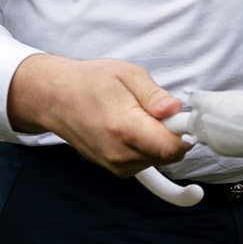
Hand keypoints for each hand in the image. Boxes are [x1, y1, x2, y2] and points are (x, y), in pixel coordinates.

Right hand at [7, 54, 187, 175]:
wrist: (55, 98)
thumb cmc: (90, 82)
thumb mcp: (127, 74)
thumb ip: (154, 95)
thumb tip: (175, 109)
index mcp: (123, 128)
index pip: (171, 147)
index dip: (186, 132)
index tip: (187, 117)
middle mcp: (119, 154)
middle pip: (169, 154)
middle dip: (173, 133)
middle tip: (160, 110)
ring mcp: (116, 165)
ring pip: (160, 159)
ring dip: (160, 140)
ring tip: (140, 116)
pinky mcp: (116, 169)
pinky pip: (147, 162)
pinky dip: (150, 147)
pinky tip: (138, 130)